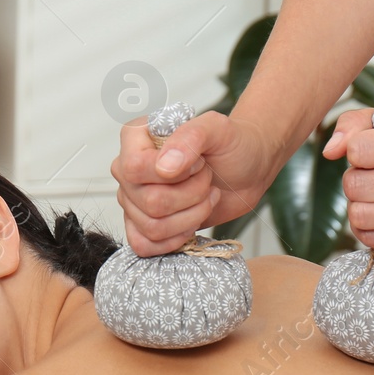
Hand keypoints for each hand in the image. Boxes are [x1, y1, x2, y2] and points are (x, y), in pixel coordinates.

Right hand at [110, 110, 276, 255]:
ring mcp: (133, 200)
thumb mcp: (218, 129)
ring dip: (191, 216)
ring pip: (152, 227)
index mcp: (135, 139)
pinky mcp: (143, 225)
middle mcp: (127, 171)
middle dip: (192, 195)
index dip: (174, 174)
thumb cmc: (231, 145)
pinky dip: (175, 239)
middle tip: (207, 180)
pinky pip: (144, 245)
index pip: (134, 168)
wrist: (246, 170)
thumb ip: (190, 137)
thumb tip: (164, 168)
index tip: (198, 163)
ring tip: (204, 197)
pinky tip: (192, 221)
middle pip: (150, 202)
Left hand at [323, 108, 373, 249]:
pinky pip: (371, 239)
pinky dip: (366, 227)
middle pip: (355, 186)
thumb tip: (329, 152)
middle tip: (373, 175)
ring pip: (359, 215)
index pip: (358, 150)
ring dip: (359, 204)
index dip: (356, 151)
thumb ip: (355, 125)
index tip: (371, 151)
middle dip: (355, 178)